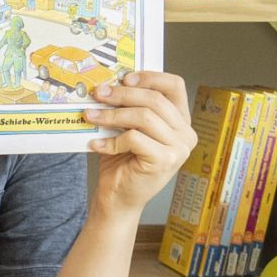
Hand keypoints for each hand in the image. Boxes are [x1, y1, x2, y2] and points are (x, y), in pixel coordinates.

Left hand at [86, 69, 193, 218]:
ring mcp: (178, 149)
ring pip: (144, 117)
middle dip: (122, 94)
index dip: (150, 77)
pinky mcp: (164, 161)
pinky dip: (111, 140)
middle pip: (155, 99)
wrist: (118, 198)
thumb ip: (130, 107)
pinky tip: (96, 144)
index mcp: (181, 121)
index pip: (175, 86)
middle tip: (99, 94)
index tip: (124, 78)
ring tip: (91, 116)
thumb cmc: (123, 162)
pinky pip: (134, 138)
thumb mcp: (129, 128)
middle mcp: (185, 134)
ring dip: (112, 115)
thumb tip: (110, 82)